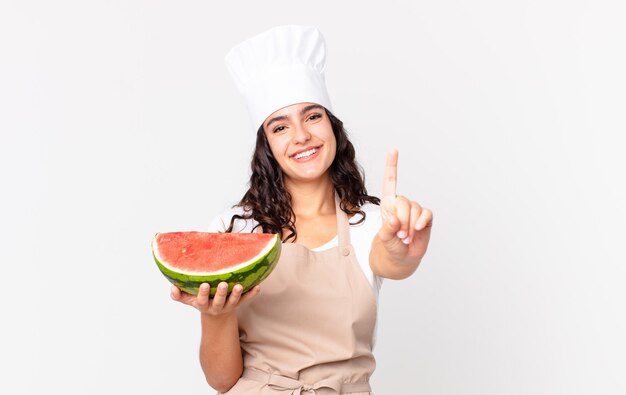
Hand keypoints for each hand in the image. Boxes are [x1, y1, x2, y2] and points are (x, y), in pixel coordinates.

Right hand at [170, 282, 260, 317]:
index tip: (204, 285)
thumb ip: (178, 295)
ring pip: (234, 302)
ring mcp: (228, 306)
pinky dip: (252, 294)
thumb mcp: (188, 300)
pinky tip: (257, 286)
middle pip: (219, 302)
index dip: (203, 294)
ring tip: (239, 286)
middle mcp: (217, 307)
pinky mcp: (238, 303)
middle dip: (220, 294)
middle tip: (222, 284)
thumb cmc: (201, 302)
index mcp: (204, 305)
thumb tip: (172, 288)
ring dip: (237, 294)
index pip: (202, 301)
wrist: (216, 315)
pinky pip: (246, 299)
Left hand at [379, 149, 432, 264]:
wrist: (401, 258)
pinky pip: (426, 214)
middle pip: (403, 202)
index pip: (390, 181)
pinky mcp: (426, 218)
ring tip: (405, 237)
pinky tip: (418, 229)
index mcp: (388, 204)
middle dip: (401, 220)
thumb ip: (387, 228)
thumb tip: (394, 219)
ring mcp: (414, 211)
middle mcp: (402, 204)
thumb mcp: (384, 238)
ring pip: (415, 210)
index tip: (393, 150)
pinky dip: (422, 222)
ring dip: (410, 226)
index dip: (392, 165)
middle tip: (399, 234)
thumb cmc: (389, 246)